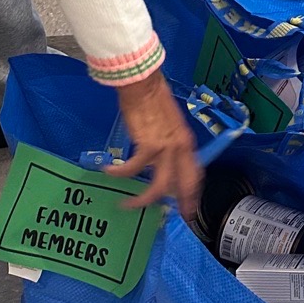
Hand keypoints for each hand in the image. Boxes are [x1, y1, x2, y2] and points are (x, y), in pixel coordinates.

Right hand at [112, 71, 203, 220]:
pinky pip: (133, 169)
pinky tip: (109, 171)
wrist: (143, 83)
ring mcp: (166, 148)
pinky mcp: (148, 146)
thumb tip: (161, 162)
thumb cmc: (153, 99)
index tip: (189, 208)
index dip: (192, 193)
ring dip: (142, 200)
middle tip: (173, 218)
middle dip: (181, 205)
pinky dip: (120, 173)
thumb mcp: (168, 125)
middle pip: (184, 185)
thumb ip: (168, 144)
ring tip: (127, 204)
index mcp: (186, 143)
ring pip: (159, 186)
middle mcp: (181, 148)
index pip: (195, 174)